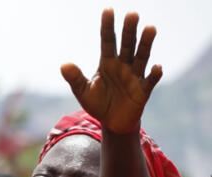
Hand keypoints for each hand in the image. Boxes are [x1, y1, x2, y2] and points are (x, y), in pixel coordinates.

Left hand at [60, 9, 161, 134]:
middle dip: (129, 30)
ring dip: (145, 44)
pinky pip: (150, 81)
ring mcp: (135, 76)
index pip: (107, 41)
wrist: (112, 122)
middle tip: (132, 14)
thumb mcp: (83, 91)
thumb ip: (75, 78)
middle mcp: (123, 65)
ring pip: (141, 57)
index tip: (108, 9)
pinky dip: (154, 74)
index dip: (107, 26)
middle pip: (127, 45)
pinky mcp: (143, 90)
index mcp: (107, 63)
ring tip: (150, 28)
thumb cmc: (98, 102)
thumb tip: (63, 65)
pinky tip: (156, 66)